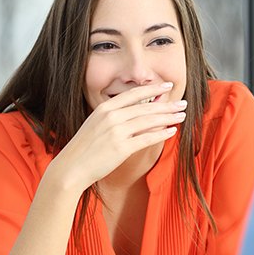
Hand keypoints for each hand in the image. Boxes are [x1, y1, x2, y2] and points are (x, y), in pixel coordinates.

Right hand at [49, 82, 185, 191]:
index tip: (167, 87)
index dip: (153, 90)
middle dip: (167, 105)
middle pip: (145, 108)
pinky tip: (172, 131)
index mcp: (105, 109)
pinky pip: (146, 139)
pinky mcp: (121, 148)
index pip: (134, 95)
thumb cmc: (84, 148)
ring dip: (168, 118)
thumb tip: (134, 113)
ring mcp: (116, 132)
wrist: (71, 167)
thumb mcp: (95, 125)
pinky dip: (161, 134)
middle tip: (182, 103)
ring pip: (148, 121)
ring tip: (181, 116)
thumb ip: (112, 117)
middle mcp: (111, 117)